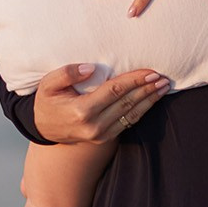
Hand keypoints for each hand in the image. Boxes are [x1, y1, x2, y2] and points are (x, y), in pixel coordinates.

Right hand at [33, 65, 170, 144]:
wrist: (43, 129)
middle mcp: (94, 125)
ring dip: (150, 101)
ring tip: (164, 87)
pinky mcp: (105, 138)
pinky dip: (142, 111)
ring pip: (132, 115)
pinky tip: (151, 100)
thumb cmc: (47, 102)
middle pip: (128, 103)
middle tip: (164, 78)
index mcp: (82, 110)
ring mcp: (100, 135)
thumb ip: (67, 73)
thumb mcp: (48, 84)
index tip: (151, 72)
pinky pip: (128, 123)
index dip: (135, 81)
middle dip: (148, 89)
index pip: (115, 91)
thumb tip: (90, 68)